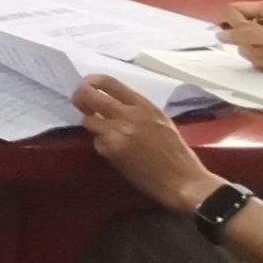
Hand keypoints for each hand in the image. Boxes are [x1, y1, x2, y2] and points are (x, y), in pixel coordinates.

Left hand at [75, 74, 219, 211]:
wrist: (182, 180)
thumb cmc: (176, 152)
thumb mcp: (161, 121)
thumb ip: (138, 110)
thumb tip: (115, 104)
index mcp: (144, 105)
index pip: (108, 82)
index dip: (91, 81)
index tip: (86, 86)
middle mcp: (129, 114)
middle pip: (88, 96)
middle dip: (79, 98)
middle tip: (79, 104)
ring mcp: (118, 132)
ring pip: (88, 120)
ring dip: (92, 125)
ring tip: (104, 133)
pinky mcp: (112, 151)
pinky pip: (96, 142)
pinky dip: (102, 145)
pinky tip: (116, 152)